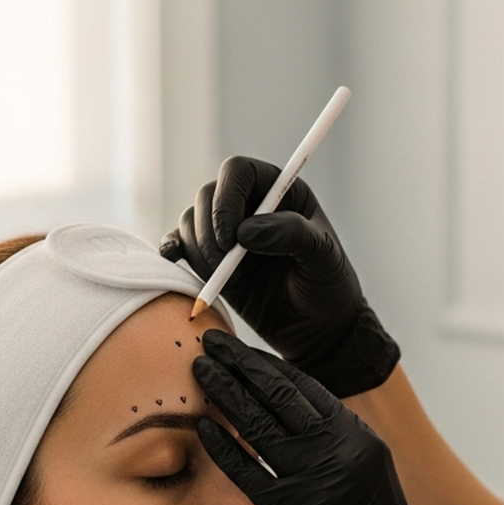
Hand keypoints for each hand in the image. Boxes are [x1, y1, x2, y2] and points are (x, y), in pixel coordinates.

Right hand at [160, 156, 399, 397]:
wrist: (321, 332)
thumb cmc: (329, 288)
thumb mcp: (323, 256)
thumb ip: (291, 234)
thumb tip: (245, 232)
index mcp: (280, 192)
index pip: (238, 171)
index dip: (226, 198)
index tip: (231, 238)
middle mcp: (250, 207)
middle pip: (207, 196)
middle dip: (209, 232)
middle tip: (228, 266)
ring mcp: (229, 235)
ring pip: (190, 222)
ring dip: (199, 251)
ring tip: (232, 283)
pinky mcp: (213, 263)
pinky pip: (181, 246)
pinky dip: (174, 251)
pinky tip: (175, 261)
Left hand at [193, 330, 489, 504]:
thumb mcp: (365, 476)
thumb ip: (331, 444)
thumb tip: (290, 417)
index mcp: (358, 437)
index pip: (305, 386)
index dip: (266, 364)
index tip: (240, 349)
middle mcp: (341, 450)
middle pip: (280, 393)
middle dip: (240, 364)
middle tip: (210, 341)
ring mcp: (318, 480)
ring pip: (260, 424)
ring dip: (224, 392)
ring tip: (198, 369)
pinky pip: (249, 472)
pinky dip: (222, 446)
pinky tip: (200, 427)